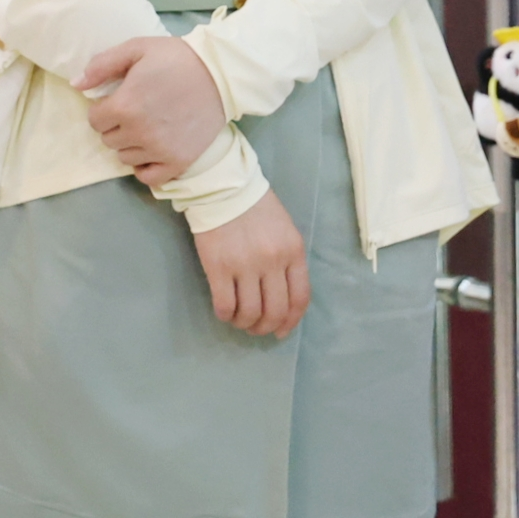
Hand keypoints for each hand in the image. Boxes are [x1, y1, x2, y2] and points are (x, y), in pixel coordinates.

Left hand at [79, 36, 226, 185]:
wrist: (220, 74)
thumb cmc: (176, 58)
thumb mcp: (137, 49)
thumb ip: (102, 65)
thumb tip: (76, 84)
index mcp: (124, 105)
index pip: (94, 120)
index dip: (103, 108)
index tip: (119, 100)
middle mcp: (138, 132)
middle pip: (108, 139)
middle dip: (116, 125)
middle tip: (135, 110)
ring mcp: (159, 150)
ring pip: (125, 158)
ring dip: (130, 144)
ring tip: (147, 126)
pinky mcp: (178, 162)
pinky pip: (148, 177)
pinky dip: (145, 167)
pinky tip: (152, 151)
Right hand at [192, 190, 309, 337]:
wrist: (223, 186)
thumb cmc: (256, 208)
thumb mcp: (285, 230)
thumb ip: (289, 261)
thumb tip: (284, 297)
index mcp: (293, 251)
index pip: (300, 298)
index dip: (291, 322)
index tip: (281, 331)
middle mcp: (272, 261)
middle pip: (276, 311)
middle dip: (266, 327)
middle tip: (257, 328)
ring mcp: (245, 265)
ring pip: (250, 313)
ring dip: (245, 324)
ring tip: (240, 320)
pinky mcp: (219, 267)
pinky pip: (225, 305)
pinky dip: (226, 315)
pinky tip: (225, 312)